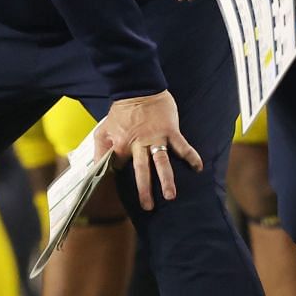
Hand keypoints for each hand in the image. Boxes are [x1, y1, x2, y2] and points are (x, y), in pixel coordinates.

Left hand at [94, 90, 200, 210]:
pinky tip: (198, 168)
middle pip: (142, 170)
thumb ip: (100, 149)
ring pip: (162, 162)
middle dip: (145, 190)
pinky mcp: (170, 131)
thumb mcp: (103, 129)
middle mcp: (139, 144)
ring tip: (171, 195)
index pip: (120, 166)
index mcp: (122, 145)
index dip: (121, 171)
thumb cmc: (120, 111)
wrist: (137, 89)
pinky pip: (182, 146)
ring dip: (167, 180)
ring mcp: (156, 138)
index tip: (124, 178)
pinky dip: (191, 156)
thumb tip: (97, 167)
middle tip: (148, 206)